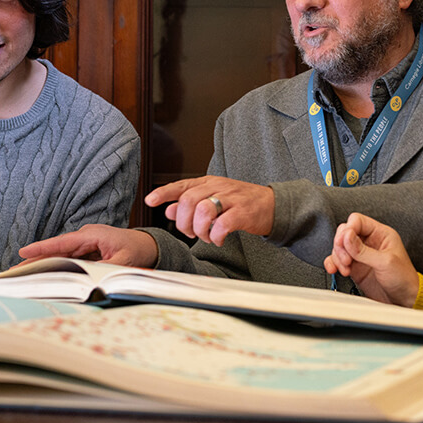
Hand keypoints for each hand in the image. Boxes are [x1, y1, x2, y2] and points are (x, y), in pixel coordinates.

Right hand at [17, 225, 159, 267]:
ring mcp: (84, 242)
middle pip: (56, 249)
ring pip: (59, 254)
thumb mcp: (124, 261)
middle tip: (15, 269)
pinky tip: (43, 274)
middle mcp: (85, 236)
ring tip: (23, 273)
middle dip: (36, 258)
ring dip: (43, 263)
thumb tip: (90, 280)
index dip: (43, 247)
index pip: (63, 242)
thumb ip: (106, 269)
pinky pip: (67, 258)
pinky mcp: (86, 250)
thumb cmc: (137, 249)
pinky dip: (55, 265)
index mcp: (93, 235)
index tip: (24, 251)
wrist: (147, 245)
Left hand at [144, 176, 274, 244]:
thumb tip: (168, 209)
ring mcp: (231, 199)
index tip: (150, 200)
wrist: (272, 204)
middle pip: (188, 200)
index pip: (181, 185)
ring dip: (200, 229)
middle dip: (184, 222)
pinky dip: (216, 236)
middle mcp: (218, 187)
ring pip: (203, 210)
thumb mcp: (213, 197)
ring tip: (206, 236)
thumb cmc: (241, 202)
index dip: (164, 193)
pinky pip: (222, 224)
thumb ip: (190, 203)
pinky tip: (218, 239)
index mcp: (208, 183)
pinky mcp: (243, 212)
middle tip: (191, 233)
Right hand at [323, 213, 419, 306]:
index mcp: (380, 234)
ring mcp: (360, 254)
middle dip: (341, 245)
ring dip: (338, 257)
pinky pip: (337, 260)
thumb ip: (363, 250)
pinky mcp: (354, 266)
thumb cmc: (403, 279)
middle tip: (346, 258)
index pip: (358, 221)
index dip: (348, 229)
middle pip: (345, 232)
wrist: (403, 300)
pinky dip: (333, 263)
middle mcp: (369, 241)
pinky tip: (335, 269)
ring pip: (340, 246)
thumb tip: (346, 236)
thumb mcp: (385, 262)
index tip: (345, 242)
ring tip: (345, 268)